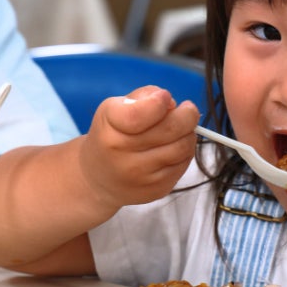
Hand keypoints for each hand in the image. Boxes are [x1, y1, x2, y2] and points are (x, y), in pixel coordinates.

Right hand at [78, 85, 199, 210]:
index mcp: (110, 129)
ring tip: (181, 128)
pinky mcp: (157, 189)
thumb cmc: (111, 136)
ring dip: (188, 133)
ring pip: (183, 147)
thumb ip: (143, 97)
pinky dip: (185, 151)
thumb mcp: (114, 108)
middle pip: (172, 129)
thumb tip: (173, 104)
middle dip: (187, 114)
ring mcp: (141, 176)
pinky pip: (183, 164)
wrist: (99, 179)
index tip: (163, 97)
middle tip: (187, 109)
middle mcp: (124, 156)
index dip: (159, 101)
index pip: (141, 113)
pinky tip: (174, 146)